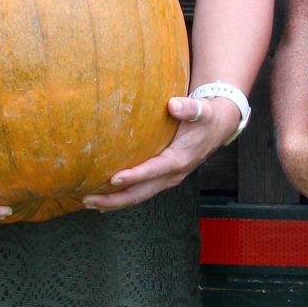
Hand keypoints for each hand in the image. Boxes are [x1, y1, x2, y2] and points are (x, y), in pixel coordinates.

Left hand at [85, 94, 240, 210]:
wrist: (219, 127)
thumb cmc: (207, 117)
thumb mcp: (201, 110)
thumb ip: (188, 108)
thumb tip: (173, 105)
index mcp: (179, 159)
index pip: (153, 171)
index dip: (134, 176)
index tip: (113, 178)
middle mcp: (172, 174)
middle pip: (141, 193)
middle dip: (114, 198)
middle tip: (88, 198)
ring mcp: (168, 179)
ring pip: (139, 196)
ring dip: (115, 201)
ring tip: (90, 201)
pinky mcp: (163, 177)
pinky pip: (142, 191)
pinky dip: (123, 196)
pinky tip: (106, 196)